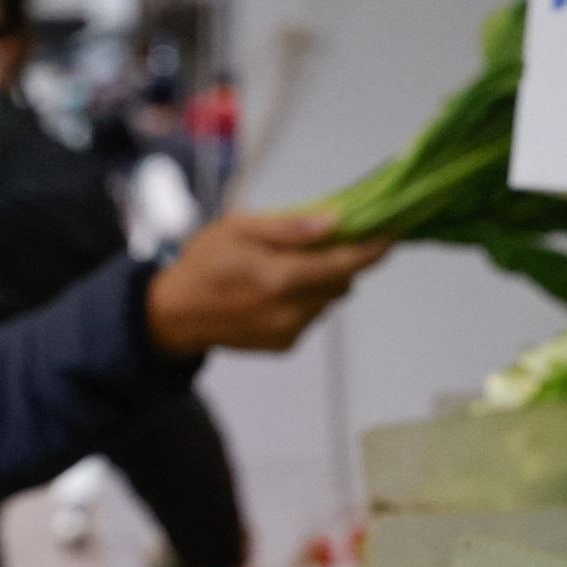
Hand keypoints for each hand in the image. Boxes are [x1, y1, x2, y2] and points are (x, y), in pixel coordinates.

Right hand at [146, 214, 388, 355]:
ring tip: (284, 268)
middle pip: (342, 283)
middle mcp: (290, 311)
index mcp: (279, 278)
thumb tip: (335, 220)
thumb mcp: (239, 229)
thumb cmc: (205, 262)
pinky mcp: (285, 346)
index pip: (342, 265)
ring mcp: (289, 332)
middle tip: (319, 242)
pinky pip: (313, 315)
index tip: (391, 236)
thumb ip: (289, 227)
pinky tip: (275, 291)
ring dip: (320, 281)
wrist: (174, 314)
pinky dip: (306, 299)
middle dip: (339, 261)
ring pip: (329, 300)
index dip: (371, 251)